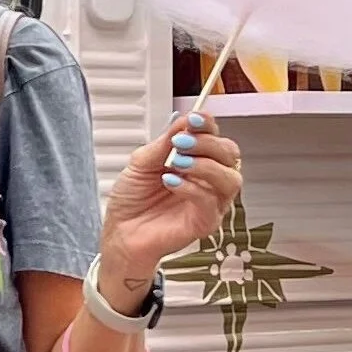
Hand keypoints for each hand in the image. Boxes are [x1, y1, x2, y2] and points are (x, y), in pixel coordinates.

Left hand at [99, 106, 241, 291]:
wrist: (121, 232)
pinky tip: (171, 182)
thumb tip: (184, 122)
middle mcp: (209, 180)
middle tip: (181, 142)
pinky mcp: (206, 222)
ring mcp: (211, 202)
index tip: (194, 118)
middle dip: (207, 143)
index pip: (216, 138)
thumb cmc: (133, 200)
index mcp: (197, 161)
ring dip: (205, 165)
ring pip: (230, 178)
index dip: (208, 125)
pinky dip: (192, 188)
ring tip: (177, 163)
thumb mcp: (141, 163)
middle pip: (229, 154)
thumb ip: (163, 143)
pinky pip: (211, 202)